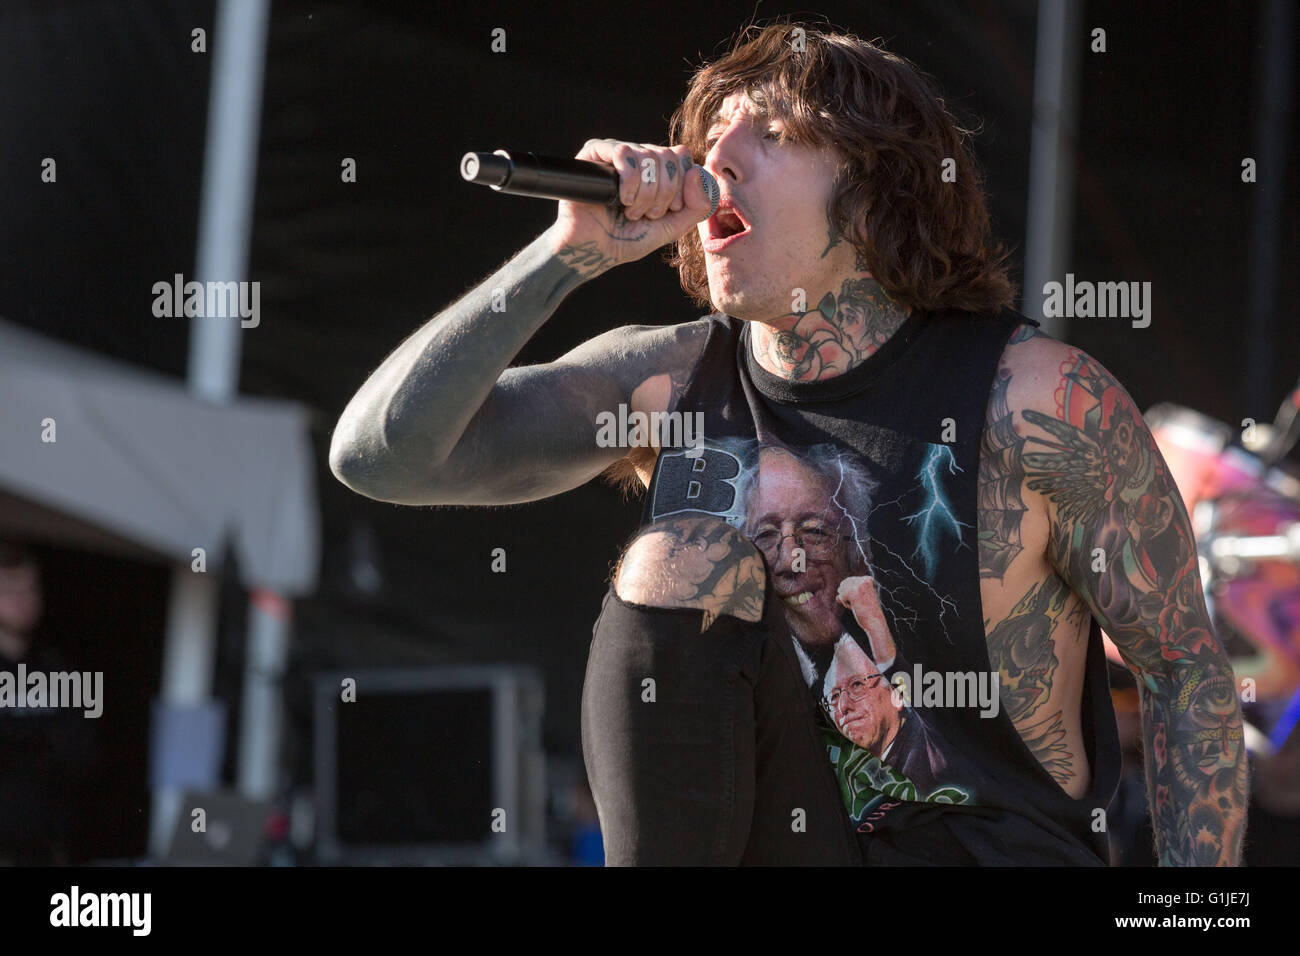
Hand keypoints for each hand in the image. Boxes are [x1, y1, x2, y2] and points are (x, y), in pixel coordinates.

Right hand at [547, 139, 714, 275]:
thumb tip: (696, 173)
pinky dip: (629, 180)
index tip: (671, 209)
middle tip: (648, 214)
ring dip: (645, 193)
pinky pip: (624, 152)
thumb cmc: (628, 239)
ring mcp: (617, 153)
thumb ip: (697, 206)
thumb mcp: (672, 227)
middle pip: (669, 157)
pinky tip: (622, 199)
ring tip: (631, 212)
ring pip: (649, 156)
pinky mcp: (595, 153)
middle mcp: (639, 157)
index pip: (683, 157)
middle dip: (664, 193)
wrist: (593, 250)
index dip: (683, 185)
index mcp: (657, 169)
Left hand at [836, 575, 896, 662]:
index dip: (851, 592)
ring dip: (846, 600)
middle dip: (848, 595)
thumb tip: (837, 597)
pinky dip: (845, 604)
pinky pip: (840, 597)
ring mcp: (858, 585)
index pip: (849, 580)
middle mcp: (863, 580)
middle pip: (844, 584)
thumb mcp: (860, 598)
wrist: (875, 622)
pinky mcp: (852, 592)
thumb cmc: (868, 612)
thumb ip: (849, 592)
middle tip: (859, 603)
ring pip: (842, 590)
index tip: (862, 599)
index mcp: (867, 579)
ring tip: (858, 605)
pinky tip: (855, 607)